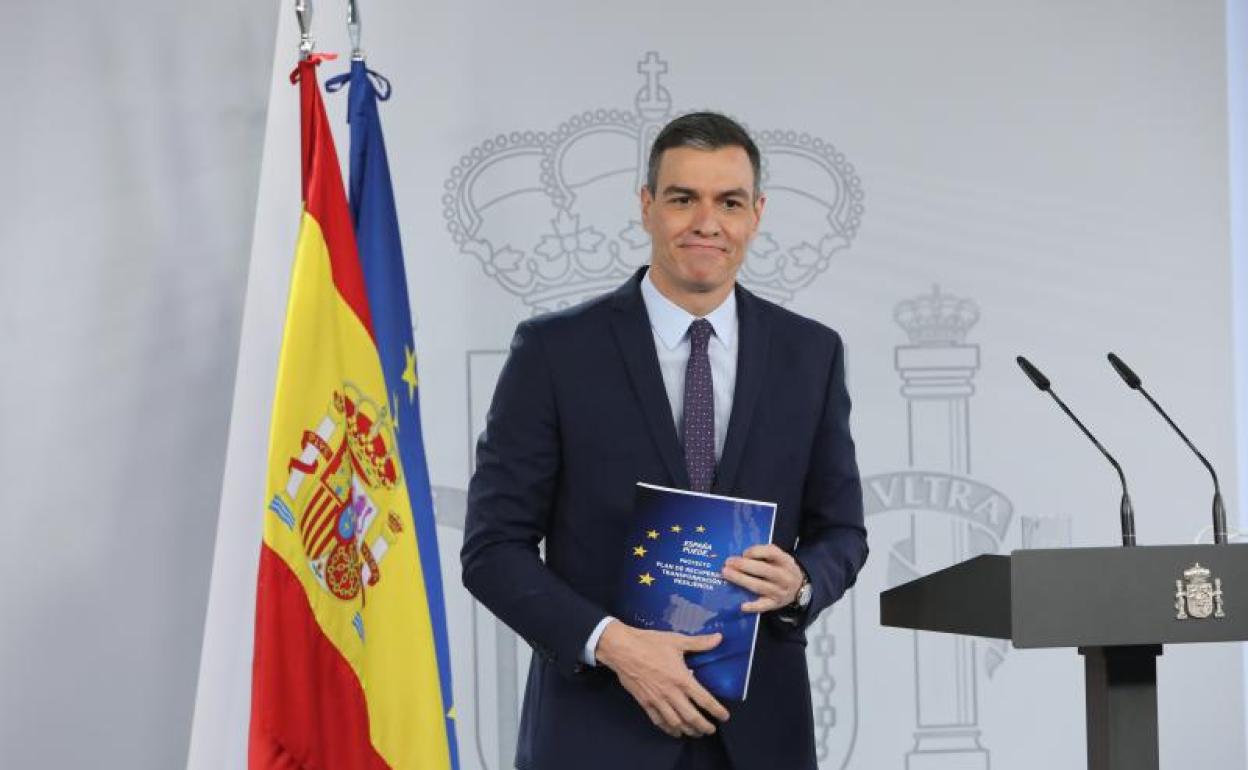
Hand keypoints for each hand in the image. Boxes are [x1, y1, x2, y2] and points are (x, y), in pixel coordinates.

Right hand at [595, 621, 729, 737]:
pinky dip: (668, 728)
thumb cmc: (650, 643)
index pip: (704, 700)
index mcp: (682, 679)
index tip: (724, 716)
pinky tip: (674, 730)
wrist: (622, 649)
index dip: (716, 710)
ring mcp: (657, 700)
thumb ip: (699, 643)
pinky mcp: (645, 703)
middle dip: (704, 727)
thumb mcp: (676, 641)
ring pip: (676, 723)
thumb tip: (719, 638)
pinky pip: (659, 721)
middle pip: (691, 717)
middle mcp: (671, 694)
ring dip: (688, 730)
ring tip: (696, 733)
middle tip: (710, 730)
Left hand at [722, 544, 803, 612]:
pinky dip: (753, 606)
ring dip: (742, 580)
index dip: (756, 551)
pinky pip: (763, 606)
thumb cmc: (783, 569)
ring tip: (727, 574)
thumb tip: (741, 556)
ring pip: (759, 586)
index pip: (772, 552)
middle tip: (728, 562)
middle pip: (764, 570)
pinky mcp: (775, 604)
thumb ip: (764, 555)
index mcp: (786, 561)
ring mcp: (780, 592)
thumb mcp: (780, 558)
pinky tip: (741, 605)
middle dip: (744, 565)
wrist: (799, 589)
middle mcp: (784, 577)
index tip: (744, 553)